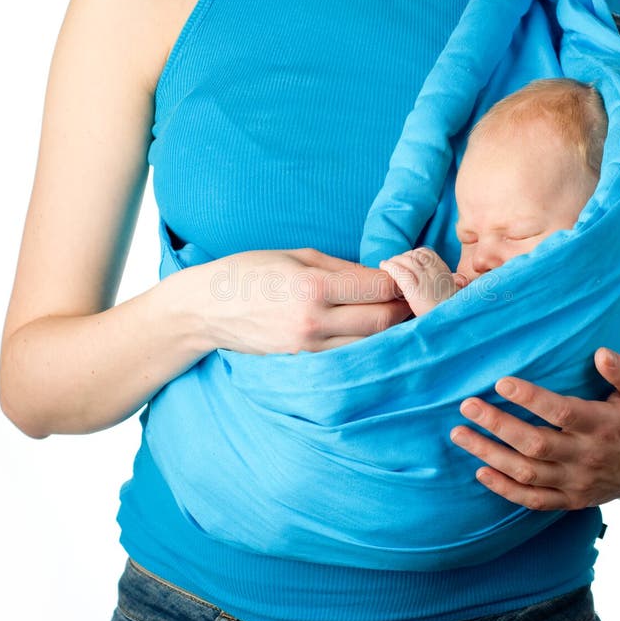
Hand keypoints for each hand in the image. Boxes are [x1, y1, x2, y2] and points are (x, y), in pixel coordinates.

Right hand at [182, 247, 410, 354]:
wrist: (206, 309)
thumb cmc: (250, 272)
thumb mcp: (298, 256)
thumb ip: (344, 268)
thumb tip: (383, 276)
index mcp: (312, 287)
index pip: (377, 287)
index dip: (399, 281)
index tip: (407, 276)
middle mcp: (313, 322)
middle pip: (382, 321)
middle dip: (403, 309)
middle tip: (413, 299)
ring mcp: (308, 349)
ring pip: (369, 345)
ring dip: (389, 332)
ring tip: (398, 317)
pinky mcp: (304, 364)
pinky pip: (348, 357)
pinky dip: (366, 346)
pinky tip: (371, 335)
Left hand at [379, 247, 464, 315]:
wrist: (451, 329)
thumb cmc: (450, 313)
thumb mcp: (456, 294)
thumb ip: (454, 283)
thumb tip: (457, 278)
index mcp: (444, 273)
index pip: (426, 253)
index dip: (412, 255)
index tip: (404, 262)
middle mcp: (437, 274)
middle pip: (414, 255)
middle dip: (400, 257)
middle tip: (391, 264)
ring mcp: (427, 282)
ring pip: (406, 261)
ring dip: (393, 261)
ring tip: (385, 266)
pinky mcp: (418, 292)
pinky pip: (401, 273)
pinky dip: (390, 267)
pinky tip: (384, 266)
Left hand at [451, 347, 619, 509]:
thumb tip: (600, 353)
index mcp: (605, 426)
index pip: (562, 412)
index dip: (531, 398)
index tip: (501, 382)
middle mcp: (588, 457)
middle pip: (534, 444)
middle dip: (496, 424)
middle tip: (466, 405)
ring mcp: (578, 482)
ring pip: (527, 473)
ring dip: (489, 454)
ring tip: (459, 434)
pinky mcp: (572, 499)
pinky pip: (534, 501)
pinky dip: (505, 489)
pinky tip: (480, 471)